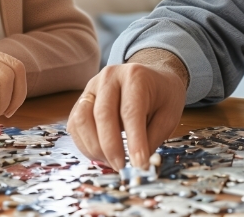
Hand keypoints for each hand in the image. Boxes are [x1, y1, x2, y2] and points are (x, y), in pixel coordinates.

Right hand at [67, 61, 186, 169]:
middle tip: (122, 167)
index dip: (134, 140)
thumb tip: (138, 165)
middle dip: (111, 147)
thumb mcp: (168, 116)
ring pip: (82, 120)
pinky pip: (75, 125)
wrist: (151, 78)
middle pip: (102, 115)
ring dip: (94, 147)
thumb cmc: (162, 97)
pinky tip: (101, 154)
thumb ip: (152, 139)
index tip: (138, 163)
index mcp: (135, 76)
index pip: (130, 112)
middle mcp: (110, 77)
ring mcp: (92, 87)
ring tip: (111, 161)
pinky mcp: (81, 100)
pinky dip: (85, 145)